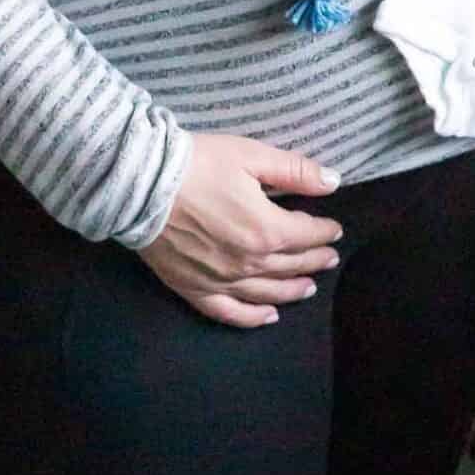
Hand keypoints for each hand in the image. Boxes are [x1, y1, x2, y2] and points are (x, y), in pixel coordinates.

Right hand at [135, 132, 343, 327]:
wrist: (140, 184)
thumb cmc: (197, 164)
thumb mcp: (250, 156)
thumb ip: (294, 171)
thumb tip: (333, 182)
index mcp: (268, 230)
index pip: (308, 235)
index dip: (325, 231)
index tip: (334, 229)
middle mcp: (250, 263)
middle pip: (292, 266)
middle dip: (315, 260)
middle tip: (328, 258)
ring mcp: (223, 281)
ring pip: (268, 293)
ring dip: (293, 290)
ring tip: (309, 287)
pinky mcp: (195, 289)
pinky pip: (230, 312)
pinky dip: (253, 317)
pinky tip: (269, 316)